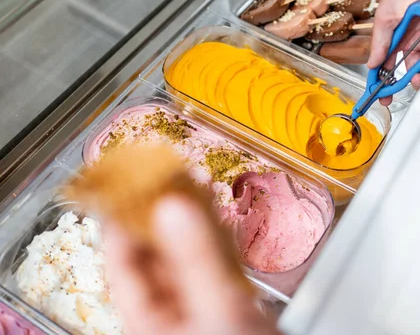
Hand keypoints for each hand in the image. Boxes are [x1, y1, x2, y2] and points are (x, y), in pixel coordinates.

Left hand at [104, 196, 278, 334]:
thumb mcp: (218, 308)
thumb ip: (198, 258)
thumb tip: (172, 206)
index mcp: (148, 318)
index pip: (122, 260)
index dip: (123, 217)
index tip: (129, 181)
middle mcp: (168, 311)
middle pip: (153, 252)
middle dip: (159, 212)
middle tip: (165, 174)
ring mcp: (197, 305)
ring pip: (183, 255)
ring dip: (188, 220)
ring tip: (192, 184)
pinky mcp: (224, 302)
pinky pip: (210, 263)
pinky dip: (214, 238)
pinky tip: (219, 217)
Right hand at [368, 0, 419, 105]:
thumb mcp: (384, 20)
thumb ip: (379, 44)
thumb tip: (372, 64)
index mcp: (393, 39)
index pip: (387, 65)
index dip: (383, 82)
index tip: (382, 96)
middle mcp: (410, 40)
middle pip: (411, 69)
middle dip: (413, 79)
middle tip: (414, 80)